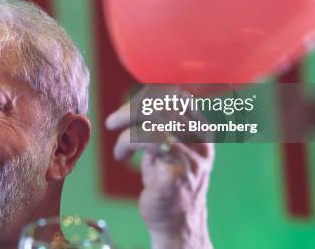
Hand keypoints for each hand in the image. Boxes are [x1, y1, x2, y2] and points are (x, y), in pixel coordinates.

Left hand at [105, 89, 213, 248]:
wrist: (175, 221)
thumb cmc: (166, 179)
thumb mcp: (165, 143)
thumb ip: (159, 121)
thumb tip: (140, 97)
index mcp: (201, 129)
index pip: (178, 95)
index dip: (150, 94)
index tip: (130, 106)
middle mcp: (200, 141)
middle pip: (165, 105)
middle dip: (132, 108)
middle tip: (113, 121)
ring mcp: (191, 158)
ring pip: (155, 121)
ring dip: (127, 127)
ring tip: (118, 145)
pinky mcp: (176, 174)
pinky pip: (148, 141)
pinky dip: (127, 142)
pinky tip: (121, 155)